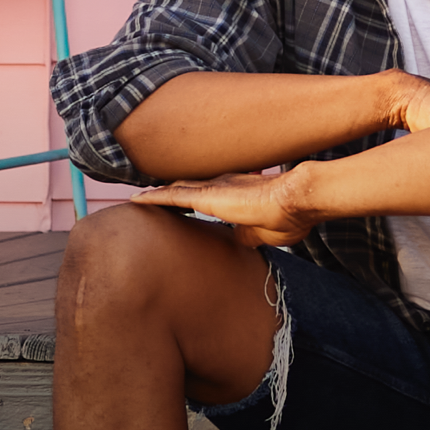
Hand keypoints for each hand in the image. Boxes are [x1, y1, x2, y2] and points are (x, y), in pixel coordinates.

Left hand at [131, 169, 316, 246]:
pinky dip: (153, 198)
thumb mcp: (266, 234)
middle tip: (146, 200)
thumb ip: (248, 236)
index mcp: (234, 195)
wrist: (295, 202)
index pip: (204, 196)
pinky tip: (136, 200)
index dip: (187, 198)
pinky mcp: (207, 196)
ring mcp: (213, 189)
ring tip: (134, 200)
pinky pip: (172, 196)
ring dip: (154, 196)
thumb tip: (240, 242)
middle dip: (166, 194)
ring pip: (174, 191)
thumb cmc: (289, 218)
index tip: (172, 205)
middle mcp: (220, 187)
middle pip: (184, 189)